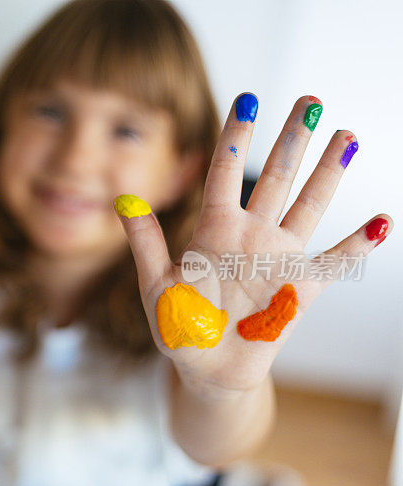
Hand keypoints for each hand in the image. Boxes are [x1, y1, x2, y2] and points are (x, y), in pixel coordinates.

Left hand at [117, 94, 391, 396]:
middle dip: (292, 141)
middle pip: (274, 178)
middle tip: (310, 102)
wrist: (207, 370)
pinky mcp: (300, 289)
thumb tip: (123, 200)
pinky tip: (381, 221)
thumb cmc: (178, 327)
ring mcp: (278, 258)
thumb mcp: (156, 284)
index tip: (248, 100)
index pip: (225, 173)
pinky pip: (335, 263)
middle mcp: (250, 235)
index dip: (236, 137)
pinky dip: (357, 245)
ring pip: (308, 206)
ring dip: (328, 173)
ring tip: (347, 136)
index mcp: (213, 230)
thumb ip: (146, 243)